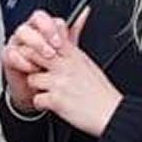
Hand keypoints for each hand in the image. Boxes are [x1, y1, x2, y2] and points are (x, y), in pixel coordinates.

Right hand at [1, 9, 69, 112]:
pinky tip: (33, 68)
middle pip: (33, 20)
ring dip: (35, 46)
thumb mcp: (64, 51)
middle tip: (53, 51)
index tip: (61, 41)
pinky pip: (11, 53)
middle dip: (45, 35)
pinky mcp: (9, 56)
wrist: (39, 91)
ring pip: (22, 33)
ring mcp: (18, 42)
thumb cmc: (51, 69)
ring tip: (45, 59)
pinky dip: (23, 61)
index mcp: (43, 27)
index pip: (45, 16)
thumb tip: (85, 11)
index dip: (53, 27)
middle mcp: (30, 31)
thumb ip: (73, 31)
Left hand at [29, 8, 123, 137]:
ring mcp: (59, 83)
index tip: (39, 55)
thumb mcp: (89, 64)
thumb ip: (73, 49)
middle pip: (33, 54)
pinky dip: (41, 105)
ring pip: (32, 79)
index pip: (48, 40)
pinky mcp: (56, 100)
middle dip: (31, 64)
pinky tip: (50, 104)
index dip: (39, 46)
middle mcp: (65, 67)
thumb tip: (73, 28)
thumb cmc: (101, 92)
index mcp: (74, 56)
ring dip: (37, 88)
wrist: (110, 113)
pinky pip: (36, 100)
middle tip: (37, 73)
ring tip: (47, 92)